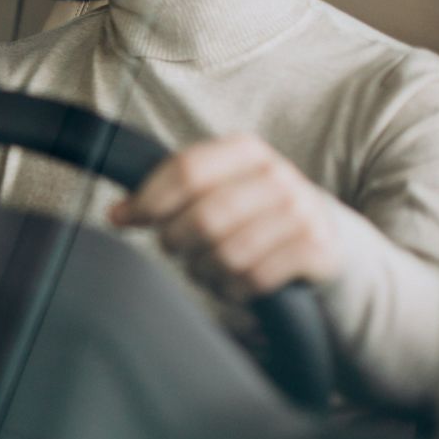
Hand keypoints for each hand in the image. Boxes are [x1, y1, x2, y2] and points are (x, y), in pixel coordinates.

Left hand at [108, 134, 340, 295]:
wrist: (322, 235)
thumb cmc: (249, 210)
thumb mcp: (214, 187)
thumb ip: (166, 192)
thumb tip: (116, 214)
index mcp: (246, 150)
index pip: (186, 170)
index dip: (148, 199)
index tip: (123, 218)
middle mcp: (278, 175)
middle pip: (204, 217)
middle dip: (175, 241)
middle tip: (174, 248)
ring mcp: (302, 212)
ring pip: (227, 254)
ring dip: (203, 270)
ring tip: (204, 268)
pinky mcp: (317, 249)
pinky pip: (255, 278)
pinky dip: (232, 289)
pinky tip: (231, 283)